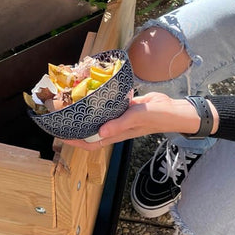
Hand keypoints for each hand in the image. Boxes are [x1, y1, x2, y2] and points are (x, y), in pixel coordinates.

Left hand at [63, 92, 205, 149]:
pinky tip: (93, 92)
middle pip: (91, 130)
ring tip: (73, 102)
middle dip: (76, 126)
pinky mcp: (125, 107)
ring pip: (98, 117)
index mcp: (116, 134)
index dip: (75, 142)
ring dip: (87, 113)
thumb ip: (119, 125)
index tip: (61, 136)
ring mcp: (119, 117)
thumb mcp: (137, 119)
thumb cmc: (157, 117)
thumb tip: (100, 133)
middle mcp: (115, 127)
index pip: (91, 143)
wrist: (173, 109)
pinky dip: (100, 101)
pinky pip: (108, 106)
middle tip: (62, 115)